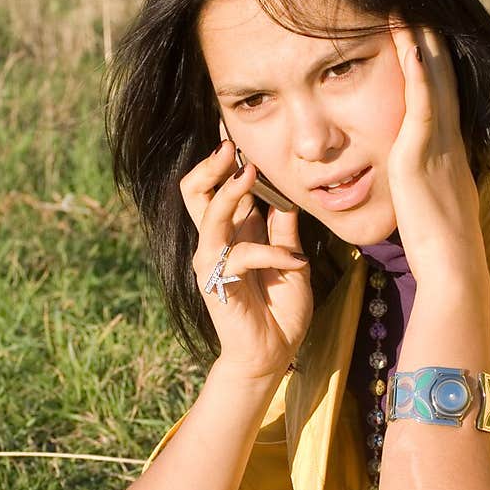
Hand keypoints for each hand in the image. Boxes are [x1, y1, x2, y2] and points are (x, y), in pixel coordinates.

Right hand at [180, 140, 312, 379]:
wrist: (271, 355)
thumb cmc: (280, 311)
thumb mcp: (291, 262)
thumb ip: (284, 231)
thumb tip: (285, 197)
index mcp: (235, 232)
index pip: (219, 187)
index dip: (223, 161)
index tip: (236, 133)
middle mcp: (218, 242)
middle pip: (194, 191)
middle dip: (210, 165)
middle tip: (231, 147)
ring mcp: (212, 260)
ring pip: (208, 213)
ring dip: (230, 191)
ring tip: (251, 174)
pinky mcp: (217, 282)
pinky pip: (240, 253)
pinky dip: (271, 253)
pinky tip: (295, 261)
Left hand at [386, 22, 482, 269]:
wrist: (452, 266)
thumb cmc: (441, 248)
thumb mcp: (434, 206)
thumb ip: (428, 186)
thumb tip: (421, 184)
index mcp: (449, 151)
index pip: (442, 97)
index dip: (434, 65)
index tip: (423, 37)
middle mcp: (448, 140)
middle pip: (442, 78)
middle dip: (429, 41)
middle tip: (416, 6)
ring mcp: (436, 144)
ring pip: (433, 80)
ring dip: (421, 41)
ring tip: (407, 8)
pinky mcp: (420, 153)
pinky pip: (421, 101)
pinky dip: (417, 69)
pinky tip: (408, 42)